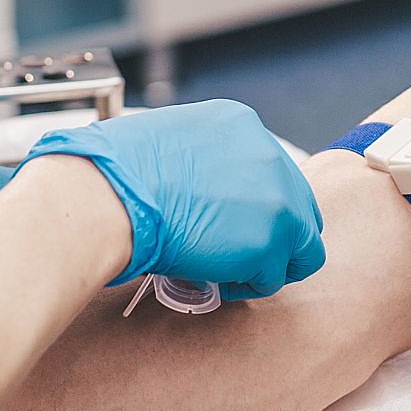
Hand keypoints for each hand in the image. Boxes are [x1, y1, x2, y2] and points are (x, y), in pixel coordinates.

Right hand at [26, 99, 325, 298]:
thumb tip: (207, 191)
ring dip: (268, 263)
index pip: (274, 171)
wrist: (109, 195)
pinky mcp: (270, 242)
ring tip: (229, 271)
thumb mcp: (171, 141)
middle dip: (274, 234)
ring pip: (300, 246)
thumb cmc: (117, 172)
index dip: (257, 204)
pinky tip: (218, 280)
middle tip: (240, 252)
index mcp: (242, 125)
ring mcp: (277, 199)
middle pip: (300, 206)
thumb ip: (204, 160)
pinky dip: (249, 285)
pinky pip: (274, 277)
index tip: (234, 222)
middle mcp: (269, 156)